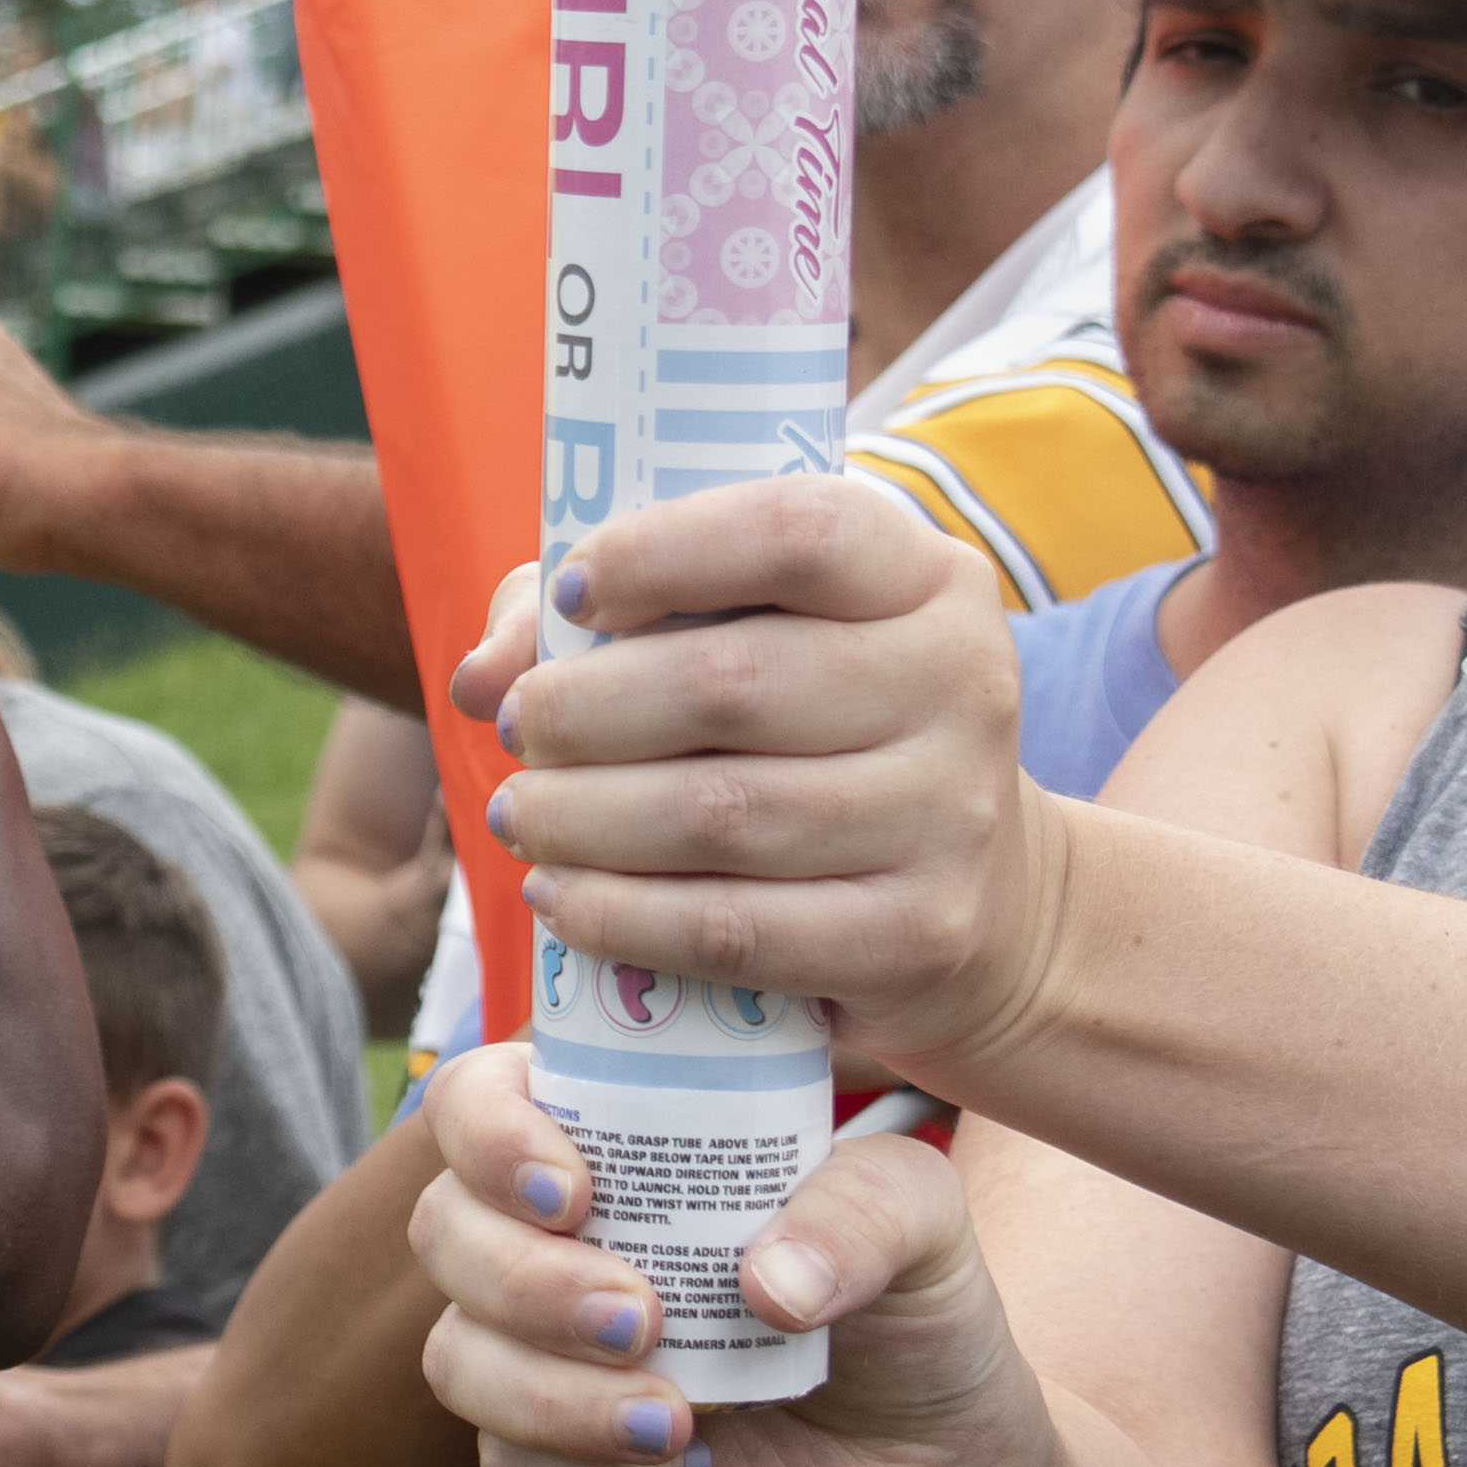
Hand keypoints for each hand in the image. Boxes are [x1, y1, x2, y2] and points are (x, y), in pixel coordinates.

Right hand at [402, 1047, 1050, 1466]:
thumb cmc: (910, 1306)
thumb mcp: (922, 1222)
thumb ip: (864, 1208)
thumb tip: (767, 1285)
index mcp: (617, 1137)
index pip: (481, 1099)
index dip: (491, 1135)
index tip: (574, 1190)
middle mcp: (557, 1234)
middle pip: (444, 1227)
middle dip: (524, 1281)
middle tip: (642, 1318)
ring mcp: (545, 1347)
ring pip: (455, 1355)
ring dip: (547, 1392)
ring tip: (672, 1417)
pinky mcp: (559, 1451)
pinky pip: (506, 1464)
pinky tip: (683, 1464)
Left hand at [448, 474, 1050, 1070]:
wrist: (983, 901)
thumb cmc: (820, 732)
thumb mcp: (744, 638)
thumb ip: (605, 619)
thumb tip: (483, 672)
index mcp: (924, 576)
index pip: (794, 533)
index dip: (659, 555)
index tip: (569, 596)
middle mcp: (961, 683)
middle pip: (733, 683)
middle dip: (588, 709)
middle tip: (522, 728)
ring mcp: (951, 816)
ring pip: (721, 814)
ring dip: (585, 819)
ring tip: (521, 815)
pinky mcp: (918, 933)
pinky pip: (736, 929)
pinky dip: (623, 916)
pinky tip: (561, 896)